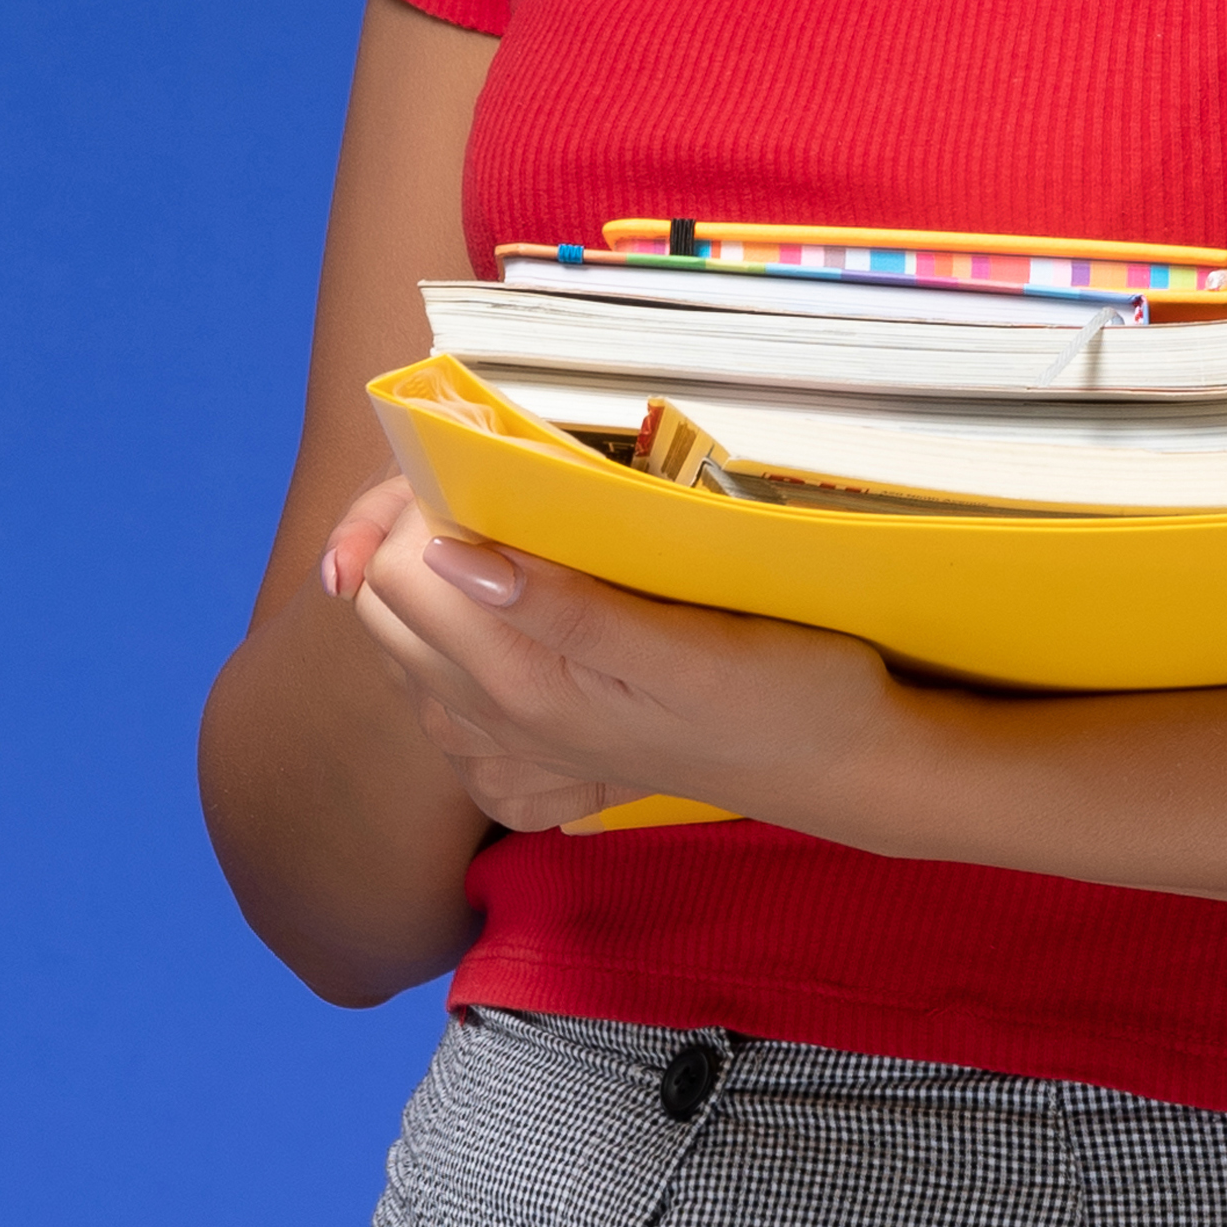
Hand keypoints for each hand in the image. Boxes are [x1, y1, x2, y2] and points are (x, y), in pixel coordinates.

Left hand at [319, 477, 919, 837]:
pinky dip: (455, 648)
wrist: (846, 769)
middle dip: (411, 536)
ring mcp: (515, 750)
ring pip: (403, 651)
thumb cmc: (789, 692)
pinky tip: (514, 614)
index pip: (392, 574)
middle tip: (494, 487)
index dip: (418, 502)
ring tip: (510, 536)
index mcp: (523, 689)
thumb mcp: (691, 646)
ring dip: (431, 587)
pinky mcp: (538, 760)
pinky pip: (445, 702)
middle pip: (380, 608)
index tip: (481, 457)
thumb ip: (566, 608)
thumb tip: (447, 554)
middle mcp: (499, 727)